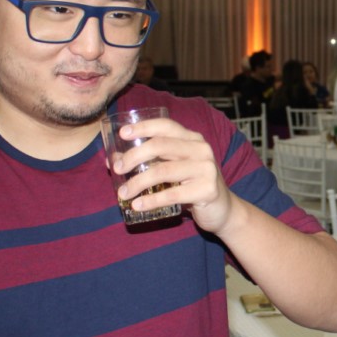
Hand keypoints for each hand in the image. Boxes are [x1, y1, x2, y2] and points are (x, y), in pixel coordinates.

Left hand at [109, 116, 237, 232]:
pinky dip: (151, 200)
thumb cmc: (192, 187)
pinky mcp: (207, 190)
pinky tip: (138, 205)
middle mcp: (201, 149)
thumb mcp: (172, 169)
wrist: (223, 210)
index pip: (166, 126)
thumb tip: (114, 159)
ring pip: (163, 171)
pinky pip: (173, 194)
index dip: (143, 127)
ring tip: (123, 193)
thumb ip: (149, 162)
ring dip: (138, 182)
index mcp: (193, 140)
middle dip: (134, 156)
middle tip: (117, 168)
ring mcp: (207, 169)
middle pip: (161, 145)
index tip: (122, 134)